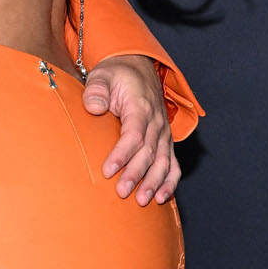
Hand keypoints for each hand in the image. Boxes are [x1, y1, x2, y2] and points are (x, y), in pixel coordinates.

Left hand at [82, 53, 179, 205]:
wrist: (138, 68)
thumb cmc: (117, 75)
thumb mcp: (102, 75)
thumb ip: (96, 90)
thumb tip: (94, 107)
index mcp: (141, 106)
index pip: (134, 134)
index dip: (122, 154)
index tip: (108, 170)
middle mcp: (157, 121)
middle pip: (149, 152)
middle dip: (136, 174)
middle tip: (122, 192)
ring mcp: (164, 132)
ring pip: (163, 161)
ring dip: (154, 182)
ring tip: (142, 201)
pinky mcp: (165, 140)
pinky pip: (173, 164)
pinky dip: (170, 181)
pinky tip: (162, 198)